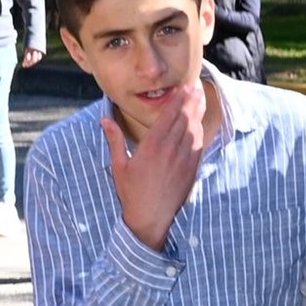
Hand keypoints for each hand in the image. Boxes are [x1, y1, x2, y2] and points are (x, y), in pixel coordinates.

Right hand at [109, 68, 215, 249]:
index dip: (177, 100)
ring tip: (200, 98)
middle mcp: (170, 151)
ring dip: (197, 112)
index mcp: (152, 147)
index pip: (168, 116)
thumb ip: (115, 140)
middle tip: (195, 86)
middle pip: (184, 119)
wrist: (150, 219)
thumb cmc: (132, 193)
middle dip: (190, 101)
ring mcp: (183, 160)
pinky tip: (199, 123)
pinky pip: (198, 145)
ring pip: (193, 130)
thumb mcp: (119, 166)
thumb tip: (104, 119)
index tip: (183, 87)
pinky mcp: (191, 170)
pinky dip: (200, 131)